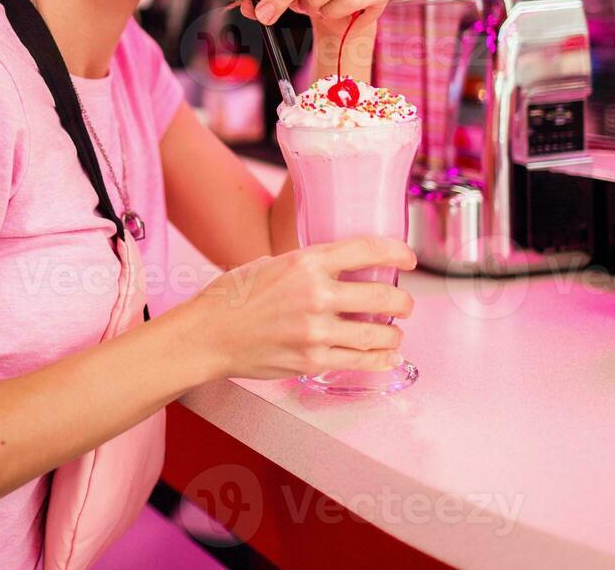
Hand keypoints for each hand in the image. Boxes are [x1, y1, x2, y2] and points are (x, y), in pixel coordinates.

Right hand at [187, 236, 416, 381]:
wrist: (207, 335)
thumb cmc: (232, 298)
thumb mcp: (270, 264)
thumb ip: (307, 268)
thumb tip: (339, 272)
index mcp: (306, 263)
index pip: (367, 251)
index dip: (397, 253)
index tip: (407, 259)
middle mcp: (316, 295)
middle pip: (384, 298)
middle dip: (403, 302)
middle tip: (404, 304)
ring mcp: (316, 332)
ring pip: (379, 335)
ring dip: (394, 334)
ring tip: (393, 333)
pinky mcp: (312, 361)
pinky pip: (361, 362)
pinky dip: (381, 360)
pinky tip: (387, 356)